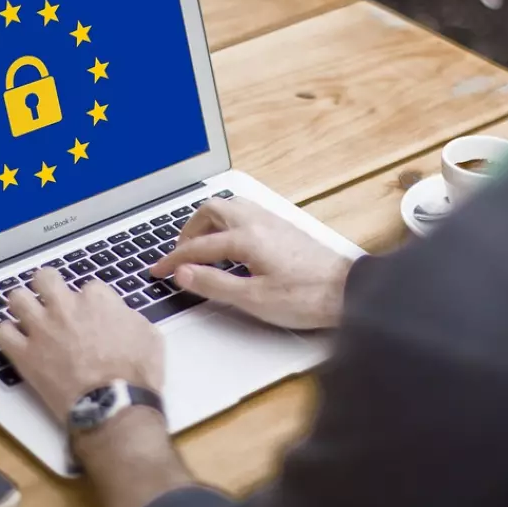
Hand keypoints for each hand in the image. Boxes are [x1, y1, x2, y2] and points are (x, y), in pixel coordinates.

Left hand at [0, 270, 163, 421]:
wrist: (114, 405)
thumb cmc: (136, 374)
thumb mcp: (149, 337)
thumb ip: (129, 318)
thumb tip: (120, 316)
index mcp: (97, 300)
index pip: (88, 286)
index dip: (89, 301)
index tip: (91, 315)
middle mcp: (65, 308)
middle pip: (45, 278)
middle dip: (48, 285)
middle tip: (51, 299)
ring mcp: (42, 329)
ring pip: (17, 298)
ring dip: (23, 305)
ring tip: (28, 315)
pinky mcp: (25, 355)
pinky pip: (2, 333)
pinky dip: (7, 335)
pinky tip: (16, 341)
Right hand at [151, 197, 352, 329]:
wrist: (349, 292)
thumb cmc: (306, 297)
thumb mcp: (253, 299)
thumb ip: (214, 284)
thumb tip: (184, 274)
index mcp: (247, 238)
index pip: (198, 246)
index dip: (174, 260)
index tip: (159, 271)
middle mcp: (258, 222)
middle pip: (211, 211)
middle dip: (189, 231)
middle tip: (179, 254)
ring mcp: (273, 221)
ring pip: (230, 207)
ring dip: (208, 222)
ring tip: (200, 245)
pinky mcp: (284, 227)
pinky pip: (246, 212)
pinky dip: (227, 222)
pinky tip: (230, 243)